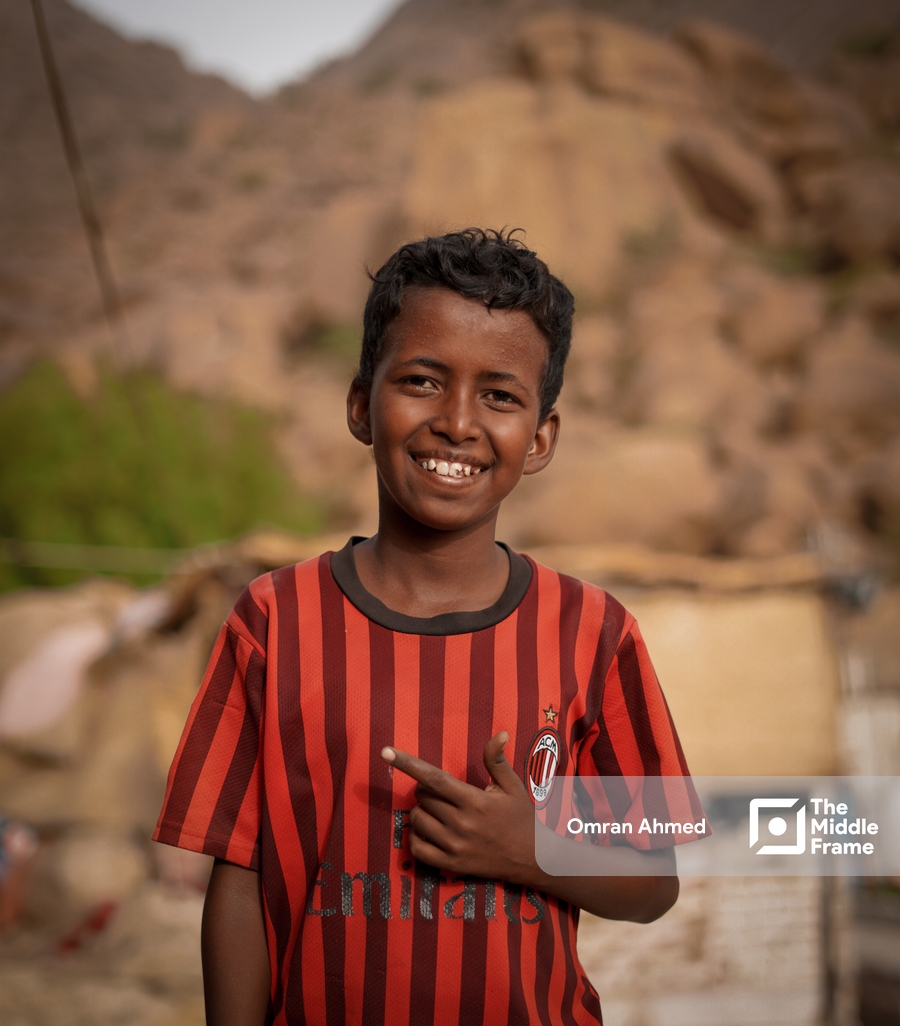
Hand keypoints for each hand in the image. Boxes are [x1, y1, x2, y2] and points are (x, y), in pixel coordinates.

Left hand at [381, 732, 536, 883]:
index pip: (434, 777)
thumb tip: (499, 733)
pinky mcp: (451, 865)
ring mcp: (454, 846)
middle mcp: (461, 823)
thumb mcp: (512, 786)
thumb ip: (497, 760)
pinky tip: (429, 831)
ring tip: (439, 812)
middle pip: (422, 797)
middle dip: (426, 790)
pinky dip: (417, 837)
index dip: (407, 763)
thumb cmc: (521, 818)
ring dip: (422, 811)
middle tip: (443, 793)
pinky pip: (417, 848)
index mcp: (474, 800)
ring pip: (417, 820)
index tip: (386, 751)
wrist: (532, 859)